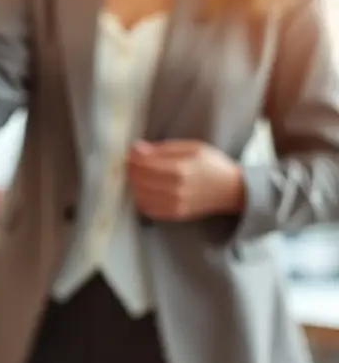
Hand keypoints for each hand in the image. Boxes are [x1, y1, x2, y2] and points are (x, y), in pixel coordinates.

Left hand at [127, 140, 244, 220]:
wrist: (232, 190)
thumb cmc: (211, 165)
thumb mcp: (191, 148)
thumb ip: (162, 149)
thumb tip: (137, 148)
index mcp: (180, 170)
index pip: (144, 164)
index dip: (133, 157)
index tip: (132, 151)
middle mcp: (176, 190)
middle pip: (139, 180)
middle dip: (131, 169)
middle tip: (131, 161)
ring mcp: (175, 205)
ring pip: (140, 195)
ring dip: (133, 183)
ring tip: (137, 174)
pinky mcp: (175, 214)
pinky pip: (147, 208)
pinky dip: (140, 197)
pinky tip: (144, 188)